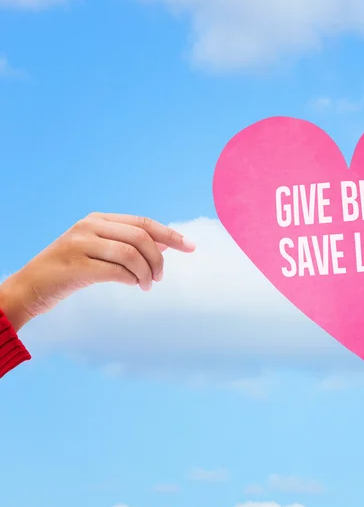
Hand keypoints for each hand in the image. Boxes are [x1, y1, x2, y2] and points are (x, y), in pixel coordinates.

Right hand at [0, 213, 194, 330]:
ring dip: (147, 272)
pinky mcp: (75, 266)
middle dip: (159, 258)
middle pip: (140, 237)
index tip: (191, 247)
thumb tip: (166, 243)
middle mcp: (89, 227)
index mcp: (98, 219)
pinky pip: (116, 271)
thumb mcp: (100, 250)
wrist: (29, 287)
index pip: (143, 223)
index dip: (170, 235)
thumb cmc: (70, 270)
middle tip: (159, 278)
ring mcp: (80, 244)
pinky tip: (134, 285)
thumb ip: (129, 244)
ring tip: (147, 285)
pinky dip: (132, 279)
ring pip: (131, 254)